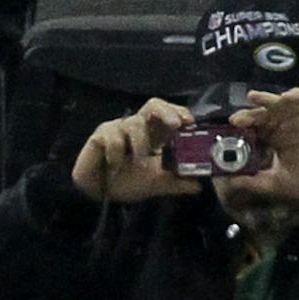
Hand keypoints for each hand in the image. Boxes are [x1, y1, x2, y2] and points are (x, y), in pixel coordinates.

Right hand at [70, 98, 203, 205]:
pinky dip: (116, 154)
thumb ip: (176, 183)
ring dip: (140, 143)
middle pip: (153, 105)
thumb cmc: (126, 182)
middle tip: (175, 124)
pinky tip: (114, 166)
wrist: (99, 194)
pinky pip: (112, 138)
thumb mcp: (156, 184)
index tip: (190, 122)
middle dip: (166, 112)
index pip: (168, 115)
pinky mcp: (100, 135)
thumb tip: (199, 185)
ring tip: (139, 161)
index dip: (179, 113)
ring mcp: (118, 128)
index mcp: (153, 135)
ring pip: (134, 124)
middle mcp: (138, 127)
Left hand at [228, 88, 298, 203]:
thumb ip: (254, 183)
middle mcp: (281, 125)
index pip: (253, 129)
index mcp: (272, 139)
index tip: (231, 130)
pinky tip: (287, 96)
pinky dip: (296, 96)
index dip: (242, 127)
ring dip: (266, 99)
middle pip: (261, 114)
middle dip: (249, 115)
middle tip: (237, 120)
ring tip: (254, 97)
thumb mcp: (277, 185)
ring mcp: (297, 117)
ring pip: (278, 103)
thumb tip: (231, 181)